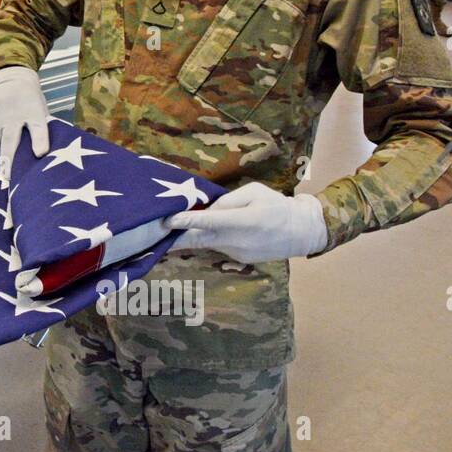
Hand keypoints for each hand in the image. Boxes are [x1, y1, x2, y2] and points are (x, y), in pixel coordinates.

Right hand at [0, 65, 49, 179]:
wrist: (12, 78)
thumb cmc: (31, 102)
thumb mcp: (41, 112)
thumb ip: (40, 131)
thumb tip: (40, 158)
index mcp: (35, 113)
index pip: (39, 127)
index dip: (40, 141)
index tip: (40, 154)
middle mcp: (14, 114)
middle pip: (11, 139)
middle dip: (9, 158)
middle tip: (7, 176)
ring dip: (2, 147)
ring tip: (8, 150)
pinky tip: (0, 130)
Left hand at [164, 182, 327, 263]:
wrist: (300, 233)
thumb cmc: (277, 206)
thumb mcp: (255, 193)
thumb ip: (229, 201)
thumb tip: (207, 210)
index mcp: (245, 221)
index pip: (211, 222)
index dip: (188, 221)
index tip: (168, 221)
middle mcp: (239, 241)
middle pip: (200, 240)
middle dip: (174, 239)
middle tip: (150, 237)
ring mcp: (237, 253)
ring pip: (206, 244)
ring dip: (186, 238)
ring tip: (164, 231)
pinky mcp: (238, 259)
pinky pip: (217, 246)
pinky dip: (204, 240)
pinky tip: (193, 233)